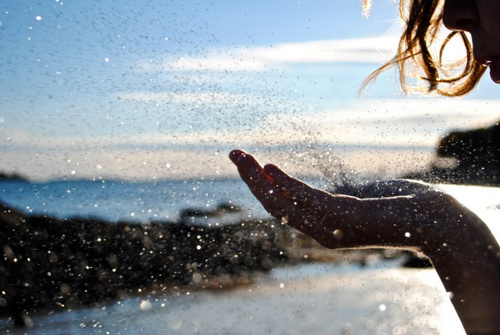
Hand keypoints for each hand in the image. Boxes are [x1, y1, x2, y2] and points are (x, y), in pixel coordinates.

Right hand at [228, 149, 422, 248]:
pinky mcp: (345, 219)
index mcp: (324, 226)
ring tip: (241, 157)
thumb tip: (326, 189)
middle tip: (233, 154)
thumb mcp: (363, 198)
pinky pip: (306, 201)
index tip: (249, 165)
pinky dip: (285, 184)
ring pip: (283, 204)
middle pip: (275, 206)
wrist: (438, 223)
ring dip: (258, 180)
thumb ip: (340, 195)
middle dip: (251, 180)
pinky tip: (270, 169)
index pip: (284, 208)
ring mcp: (332, 228)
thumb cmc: (402, 208)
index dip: (262, 187)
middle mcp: (322, 232)